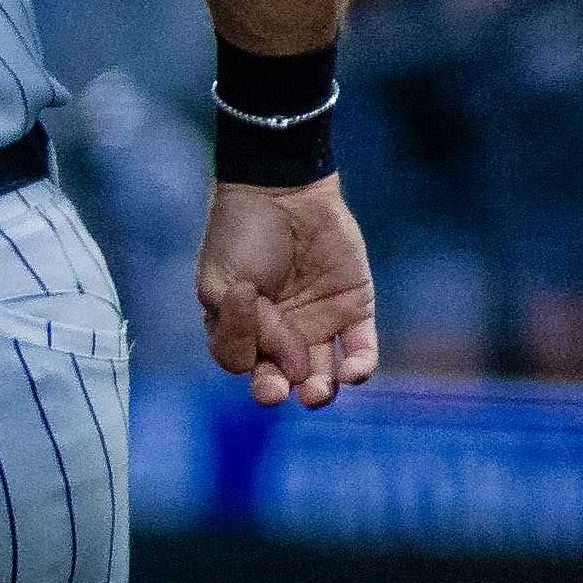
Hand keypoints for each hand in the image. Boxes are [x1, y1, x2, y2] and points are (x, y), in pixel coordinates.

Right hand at [196, 175, 381, 406]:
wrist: (283, 190)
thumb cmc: (241, 234)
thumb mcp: (222, 283)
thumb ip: (244, 328)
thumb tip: (288, 362)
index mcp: (241, 327)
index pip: (242, 363)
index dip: (247, 356)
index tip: (251, 325)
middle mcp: (278, 331)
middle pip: (282, 378)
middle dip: (281, 390)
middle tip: (282, 388)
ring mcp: (317, 322)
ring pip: (323, 375)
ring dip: (321, 391)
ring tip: (318, 390)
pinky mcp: (353, 310)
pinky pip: (361, 351)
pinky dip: (360, 369)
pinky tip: (352, 373)